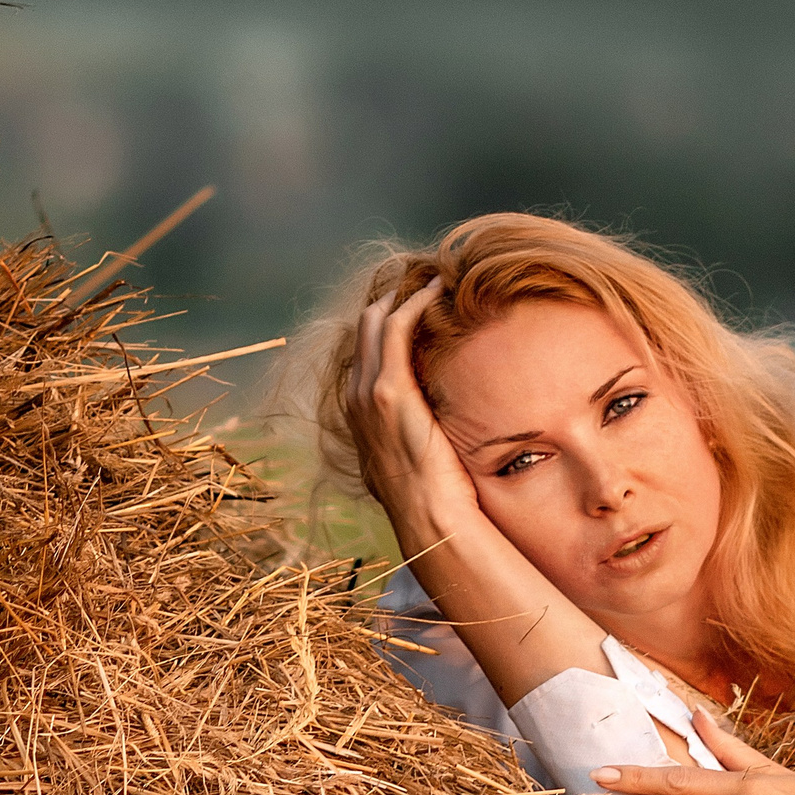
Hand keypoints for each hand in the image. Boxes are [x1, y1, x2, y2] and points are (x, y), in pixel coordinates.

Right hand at [347, 279, 478, 542]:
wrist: (429, 518)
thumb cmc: (432, 497)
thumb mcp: (414, 460)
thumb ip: (416, 436)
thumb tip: (438, 430)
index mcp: (359, 411)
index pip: (365, 349)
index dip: (387, 320)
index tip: (418, 301)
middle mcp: (355, 396)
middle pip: (365, 327)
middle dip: (392, 297)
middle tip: (428, 278)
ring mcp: (367, 393)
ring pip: (376, 321)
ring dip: (406, 293)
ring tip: (437, 276)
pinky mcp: (389, 391)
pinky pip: (396, 328)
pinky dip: (415, 302)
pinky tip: (439, 289)